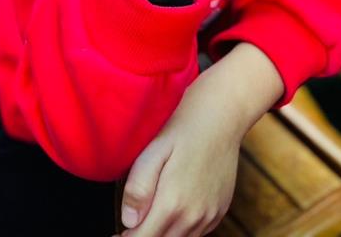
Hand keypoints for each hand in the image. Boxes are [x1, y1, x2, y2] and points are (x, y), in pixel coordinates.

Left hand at [116, 44, 282, 236]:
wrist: (222, 116)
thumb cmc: (183, 128)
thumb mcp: (154, 150)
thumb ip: (139, 188)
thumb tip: (128, 221)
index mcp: (173, 203)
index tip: (118, 233)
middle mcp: (194, 216)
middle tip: (132, 226)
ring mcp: (210, 216)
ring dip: (164, 235)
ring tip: (151, 218)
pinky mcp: (220, 211)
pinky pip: (197, 233)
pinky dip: (182, 230)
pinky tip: (174, 212)